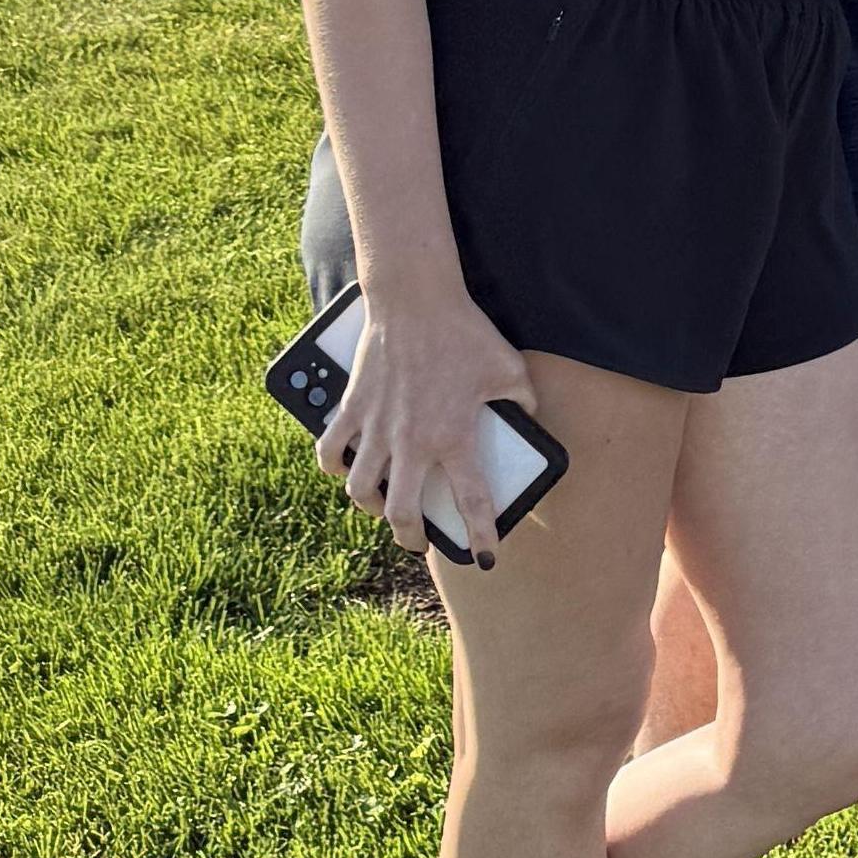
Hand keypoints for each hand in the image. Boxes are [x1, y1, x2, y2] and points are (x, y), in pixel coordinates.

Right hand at [320, 279, 541, 566]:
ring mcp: (376, 428)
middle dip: (411, 536)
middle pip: (401, 512)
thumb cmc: (465, 333)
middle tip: (420, 541)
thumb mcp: (509, 368)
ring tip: (383, 508)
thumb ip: (522, 401)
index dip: (480, 534)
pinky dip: (333, 468)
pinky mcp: (351, 409)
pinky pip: (330, 452)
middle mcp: (411, 441)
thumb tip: (527, 419)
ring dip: (371, 507)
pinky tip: (344, 471)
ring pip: (361, 490)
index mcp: (454, 436)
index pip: (471, 500)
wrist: (415, 301)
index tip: (487, 556)